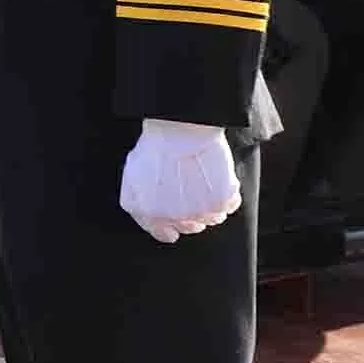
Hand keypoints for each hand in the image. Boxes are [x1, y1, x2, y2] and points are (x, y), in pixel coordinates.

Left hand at [119, 119, 242, 241]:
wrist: (179, 128)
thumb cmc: (155, 149)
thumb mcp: (132, 178)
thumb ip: (139, 204)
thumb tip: (151, 221)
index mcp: (151, 214)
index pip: (164, 234)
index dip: (169, 227)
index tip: (175, 222)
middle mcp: (176, 217)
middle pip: (191, 227)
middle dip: (190, 213)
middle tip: (190, 191)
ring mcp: (201, 210)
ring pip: (213, 218)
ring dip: (210, 204)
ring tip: (205, 181)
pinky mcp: (222, 201)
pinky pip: (230, 206)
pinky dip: (228, 195)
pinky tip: (220, 179)